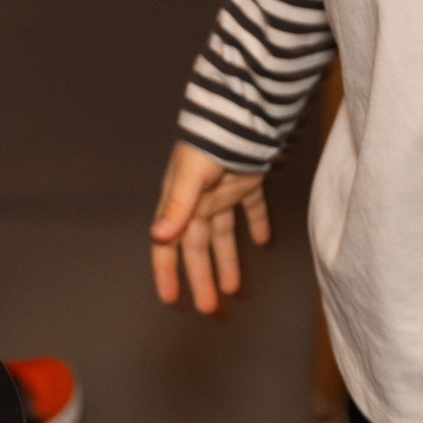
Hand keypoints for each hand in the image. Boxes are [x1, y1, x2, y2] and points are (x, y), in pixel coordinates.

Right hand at [150, 140, 270, 313]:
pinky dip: (257, 224)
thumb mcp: (189, 175)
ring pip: (223, 235)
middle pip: (198, 248)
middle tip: (209, 308)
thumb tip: (159, 236)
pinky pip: (252, 209)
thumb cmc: (208, 143)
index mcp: (180, 203)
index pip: (169, 245)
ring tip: (234, 289)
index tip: (171, 300)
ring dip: (228, 262)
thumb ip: (177, 205)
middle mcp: (198, 202)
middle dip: (202, 278)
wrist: (240, 114)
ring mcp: (223, 193)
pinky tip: (264, 241)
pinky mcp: (248, 183)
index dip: (168, 272)